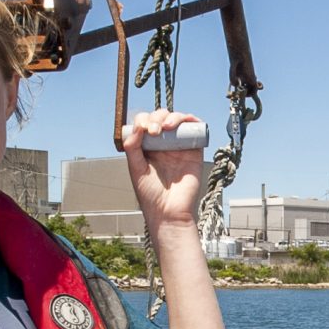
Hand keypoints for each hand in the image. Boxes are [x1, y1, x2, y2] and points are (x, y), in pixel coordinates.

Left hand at [121, 110, 204, 228]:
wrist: (169, 211)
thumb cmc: (150, 195)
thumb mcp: (135, 168)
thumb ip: (133, 147)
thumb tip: (137, 126)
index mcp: (148, 147)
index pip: (145, 123)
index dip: (143, 120)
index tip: (142, 128)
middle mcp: (163, 144)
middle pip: (161, 118)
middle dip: (156, 118)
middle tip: (154, 130)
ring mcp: (179, 146)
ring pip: (178, 120)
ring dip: (172, 116)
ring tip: (166, 127)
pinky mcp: (194, 150)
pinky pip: (195, 129)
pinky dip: (190, 119)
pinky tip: (182, 123)